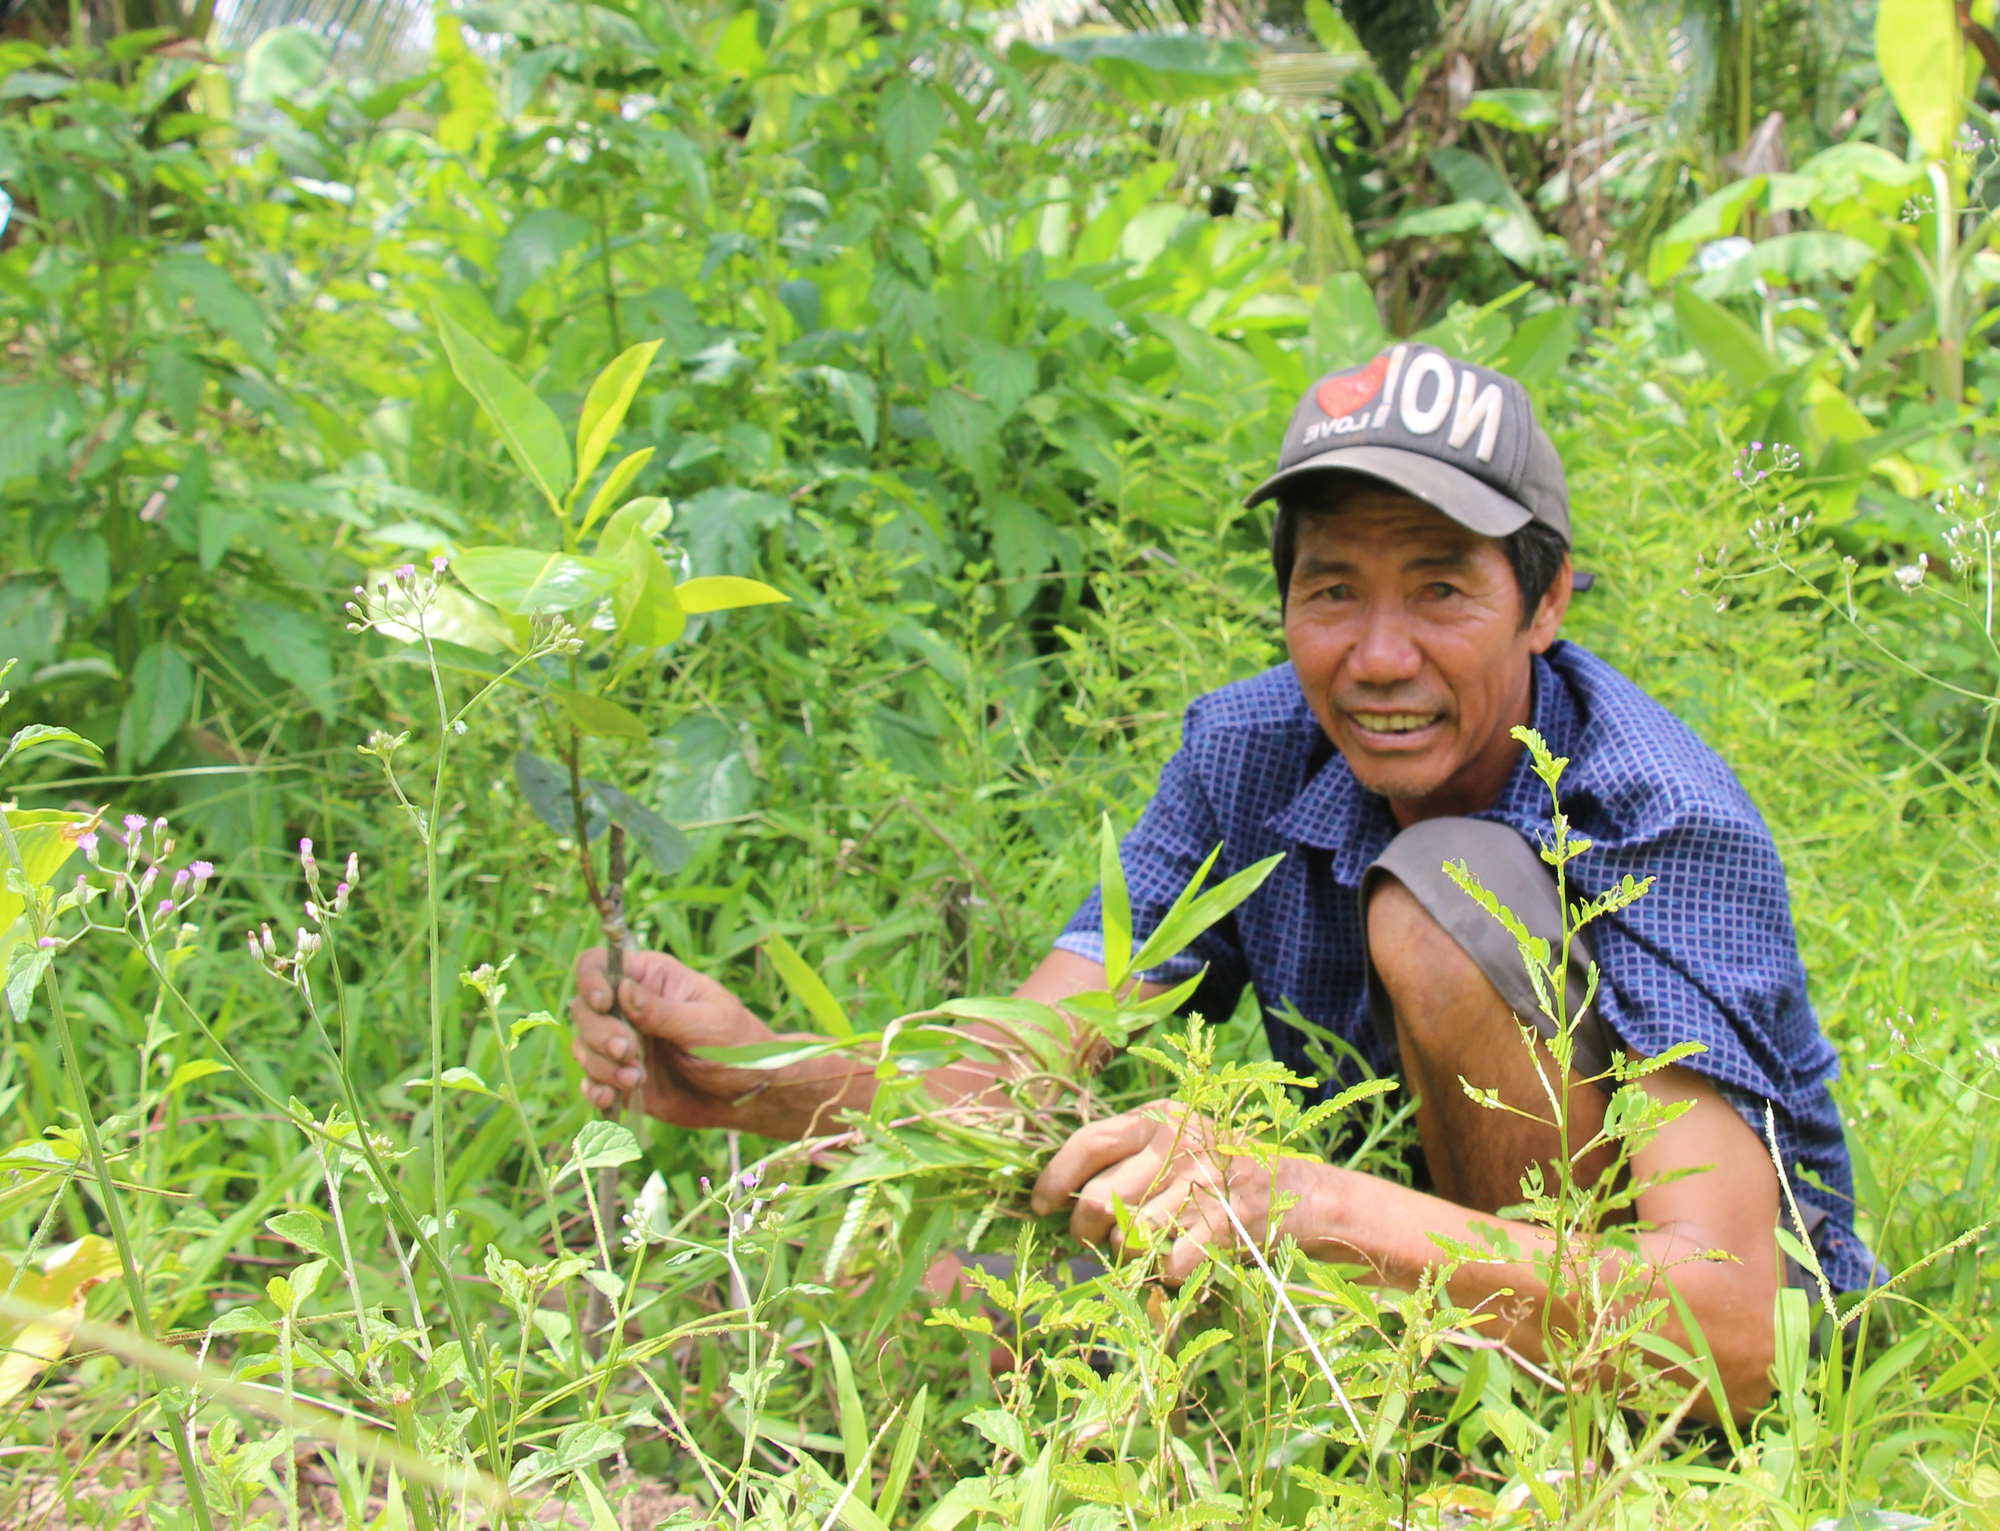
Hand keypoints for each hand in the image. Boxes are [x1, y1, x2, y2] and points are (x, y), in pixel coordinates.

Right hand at [570, 948, 783, 1128]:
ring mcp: (624, 1044)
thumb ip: (661, 1011)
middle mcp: (629, 1008)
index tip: (604, 1004)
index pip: (599, 965)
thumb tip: (622, 989)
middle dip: (600, 1033)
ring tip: (636, 1079)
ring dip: (601, 1066)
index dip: (590, 980)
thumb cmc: (737, 1046)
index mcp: (651, 979)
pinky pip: (591, 1081)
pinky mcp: (621, 1077)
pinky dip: (595, 1090)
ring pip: (584, 1047)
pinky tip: (610, 1098)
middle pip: (584, 1009)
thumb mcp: (705, 1024)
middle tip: (628, 1051)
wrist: (748, 1093)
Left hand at [1029, 1101, 1298, 1283]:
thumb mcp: (1174, 1140)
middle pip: (1097, 1200)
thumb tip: (1059, 1193)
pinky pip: (1168, 1265)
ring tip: (1142, 1248)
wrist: (1298, 1191)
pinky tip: (1178, 1263)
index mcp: (1158, 1118)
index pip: (1087, 1142)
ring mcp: (1202, 1185)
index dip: (1053, 1177)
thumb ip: (1125, 1155)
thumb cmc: (1218, 1169)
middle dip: (1081, 1231)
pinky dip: (1166, 1274)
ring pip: (1128, 1238)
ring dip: (1126, 1254)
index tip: (1038, 1204)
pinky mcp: (1225, 1225)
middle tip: (1087, 1240)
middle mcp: (1177, 1145)